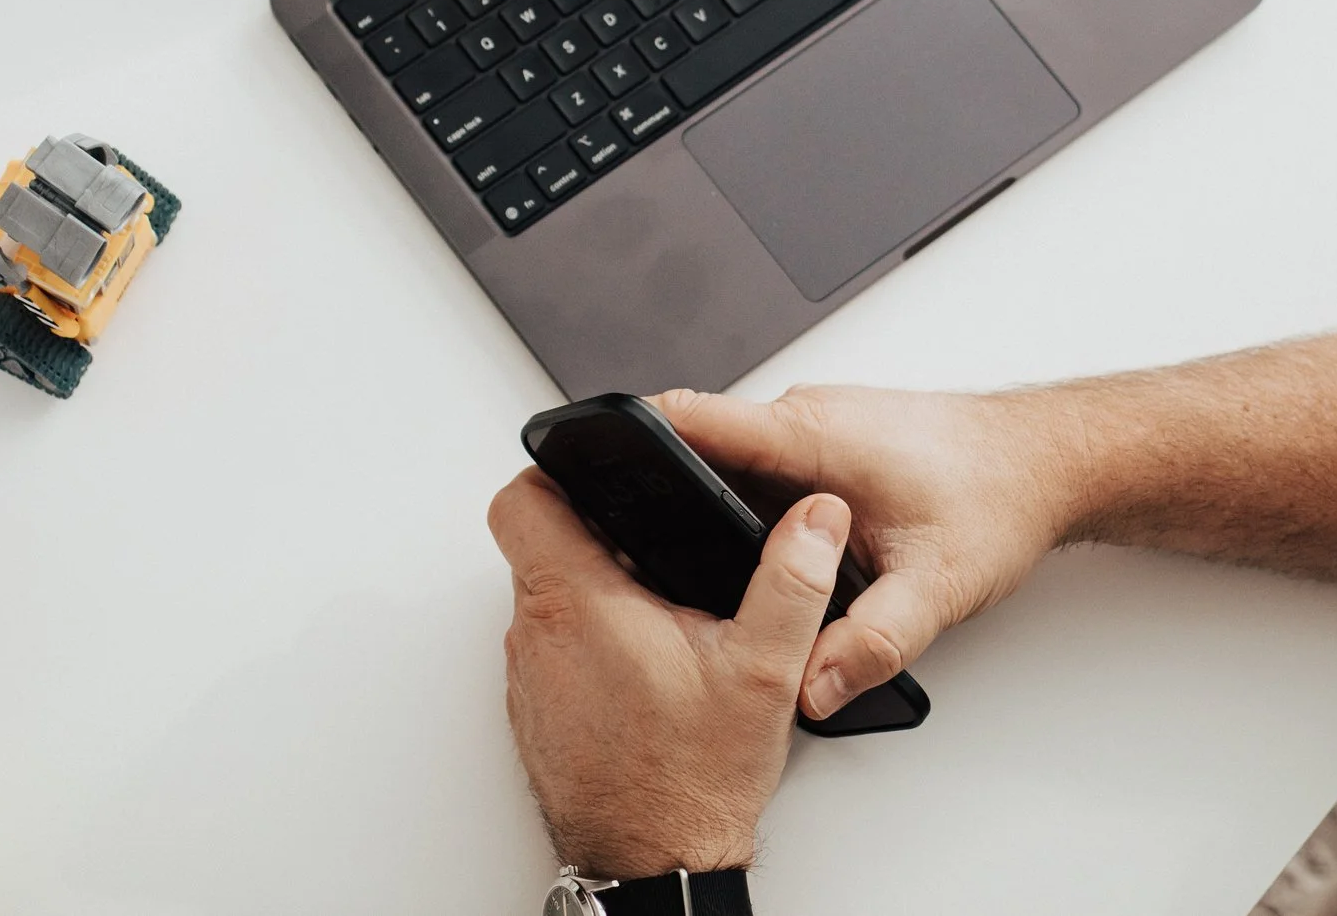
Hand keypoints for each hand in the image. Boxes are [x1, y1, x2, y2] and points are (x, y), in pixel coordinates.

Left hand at [488, 470, 848, 877]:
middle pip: (539, 543)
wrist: (656, 864)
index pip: (521, 501)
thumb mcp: (764, 668)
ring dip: (593, 588)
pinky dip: (590, 639)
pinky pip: (552, 647)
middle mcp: (537, 636)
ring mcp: (530, 678)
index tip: (601, 474)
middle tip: (655, 542)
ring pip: (545, 596)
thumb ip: (793, 580)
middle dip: (596, 531)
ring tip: (660, 602)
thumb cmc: (690, 780)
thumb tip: (815, 521)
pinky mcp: (537, 712)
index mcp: (576, 604)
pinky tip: (647, 659)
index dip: (556, 472)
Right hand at [654, 385, 1077, 722]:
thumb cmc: (1001, 498)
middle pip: (702, 449)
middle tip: (623, 551)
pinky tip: (749, 557)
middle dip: (657, 494)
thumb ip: (875, 642)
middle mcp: (806, 421)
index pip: (698, 419)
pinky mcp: (823, 446)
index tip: (582, 459)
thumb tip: (814, 686)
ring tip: (680, 561)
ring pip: (730, 464)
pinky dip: (740, 507)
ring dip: (703, 503)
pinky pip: (758, 470)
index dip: (634, 437)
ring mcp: (814, 430)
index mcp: (816, 436)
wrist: (1049, 460)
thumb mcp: (942, 586)